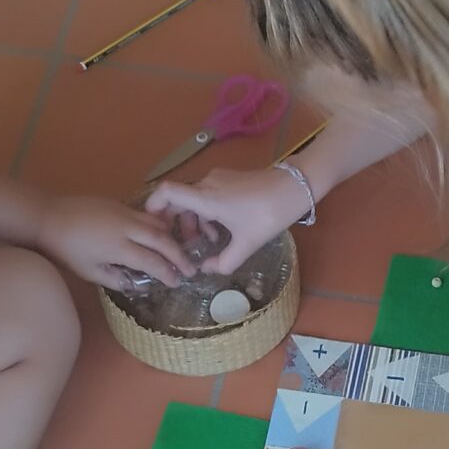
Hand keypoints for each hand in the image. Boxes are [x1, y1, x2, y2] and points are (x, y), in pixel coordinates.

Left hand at [38, 195, 192, 289]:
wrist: (48, 216)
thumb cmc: (66, 250)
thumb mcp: (89, 271)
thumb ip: (115, 278)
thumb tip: (135, 283)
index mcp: (119, 247)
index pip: (153, 261)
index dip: (168, 272)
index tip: (178, 282)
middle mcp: (127, 227)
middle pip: (162, 239)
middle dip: (178, 255)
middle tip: (190, 267)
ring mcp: (124, 212)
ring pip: (157, 223)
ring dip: (171, 237)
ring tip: (178, 250)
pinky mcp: (119, 204)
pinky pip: (145, 215)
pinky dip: (157, 225)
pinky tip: (158, 235)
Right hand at [146, 166, 309, 272]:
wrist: (296, 187)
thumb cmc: (268, 214)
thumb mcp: (247, 245)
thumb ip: (223, 262)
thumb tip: (205, 270)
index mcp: (205, 198)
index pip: (165, 192)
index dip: (153, 206)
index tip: (153, 226)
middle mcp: (206, 184)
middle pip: (177, 200)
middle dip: (177, 223)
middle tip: (184, 246)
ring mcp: (218, 179)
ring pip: (194, 199)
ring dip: (195, 221)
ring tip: (208, 241)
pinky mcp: (228, 179)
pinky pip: (207, 195)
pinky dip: (207, 213)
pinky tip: (222, 229)